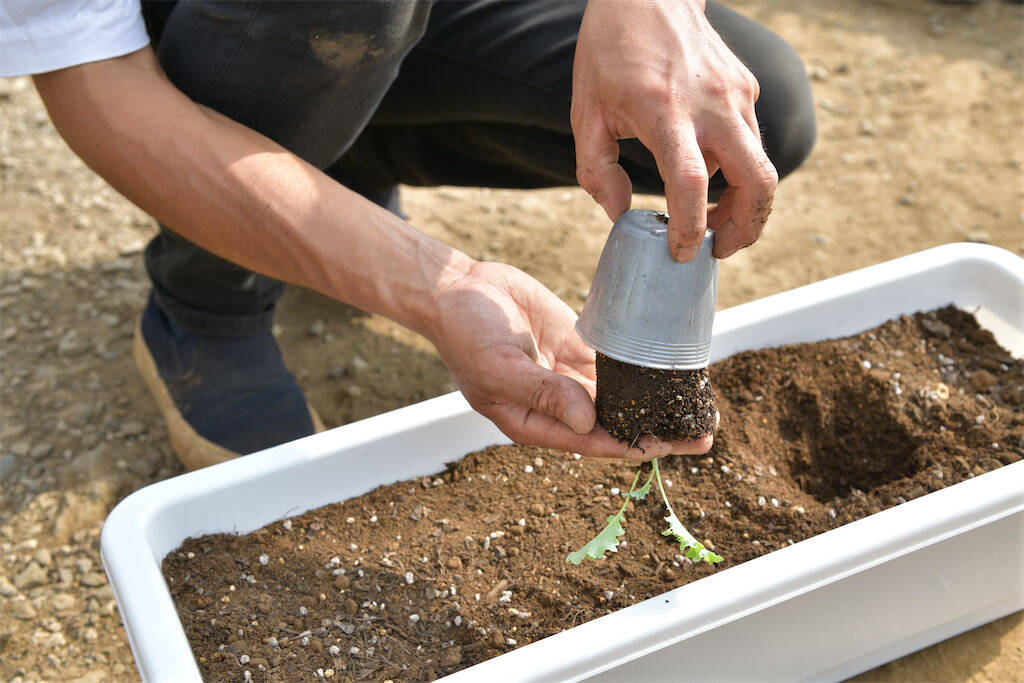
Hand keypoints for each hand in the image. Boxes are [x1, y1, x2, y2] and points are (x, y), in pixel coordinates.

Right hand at [430, 261, 712, 459]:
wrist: (456, 288)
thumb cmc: (467, 334)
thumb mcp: (499, 368)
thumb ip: (542, 393)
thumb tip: (587, 420)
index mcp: (535, 422)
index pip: (593, 441)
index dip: (633, 445)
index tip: (671, 445)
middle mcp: (558, 405)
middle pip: (616, 424)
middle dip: (658, 430)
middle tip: (705, 433)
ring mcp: (568, 375)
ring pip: (621, 395)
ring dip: (656, 401)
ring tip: (699, 404)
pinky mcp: (576, 345)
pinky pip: (614, 361)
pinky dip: (642, 367)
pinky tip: (671, 368)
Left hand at [572, 0, 777, 260]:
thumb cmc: (610, 52)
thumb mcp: (585, 112)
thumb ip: (596, 170)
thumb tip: (619, 215)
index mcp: (664, 112)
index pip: (690, 183)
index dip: (691, 227)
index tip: (682, 252)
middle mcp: (710, 104)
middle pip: (757, 182)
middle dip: (746, 228)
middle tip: (718, 249)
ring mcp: (736, 95)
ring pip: (760, 166)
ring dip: (742, 204)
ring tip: (709, 220)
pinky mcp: (747, 88)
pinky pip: (750, 142)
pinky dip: (735, 170)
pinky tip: (705, 171)